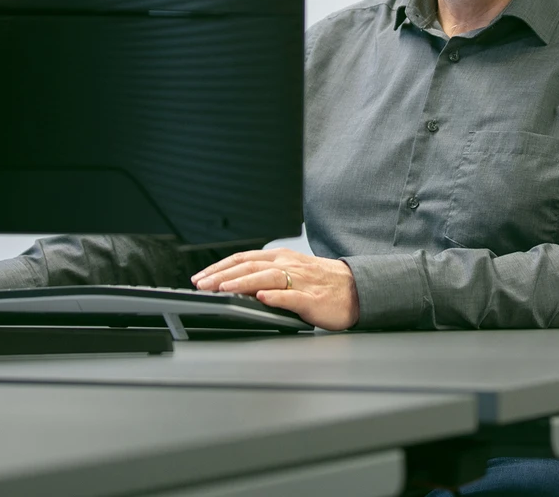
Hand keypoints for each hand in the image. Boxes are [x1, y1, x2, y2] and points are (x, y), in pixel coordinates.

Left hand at [191, 248, 359, 330]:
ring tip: (223, 288)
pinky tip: (262, 298)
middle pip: (249, 266)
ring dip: (242, 282)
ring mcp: (300, 281)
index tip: (201, 276)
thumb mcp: (292, 272)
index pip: (243, 259)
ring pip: (267, 277)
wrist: (357, 290)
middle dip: (222, 275)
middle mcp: (288, 265)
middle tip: (202, 284)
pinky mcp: (312, 299)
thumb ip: (267, 275)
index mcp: (281, 258)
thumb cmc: (322, 283)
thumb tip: (237, 284)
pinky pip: (292, 297)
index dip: (219, 267)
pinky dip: (275, 297)